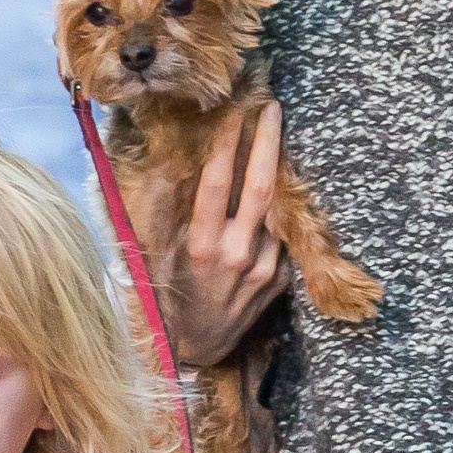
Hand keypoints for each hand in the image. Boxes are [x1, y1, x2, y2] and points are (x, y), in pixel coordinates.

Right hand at [148, 102, 287, 368]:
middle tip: (273, 108)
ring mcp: (265, 269)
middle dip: (268, 143)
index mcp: (203, 245)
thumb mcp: (170, 252)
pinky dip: (279, 211)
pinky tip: (278, 188)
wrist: (200, 345)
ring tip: (277, 138)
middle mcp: (237, 255)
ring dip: (279, 171)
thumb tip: (200, 161)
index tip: (235, 111)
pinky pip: (282, 236)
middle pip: (261, 188)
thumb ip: (186, 213)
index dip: (229, 143)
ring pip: (277, 209)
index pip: (220, 183)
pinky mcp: (281, 280)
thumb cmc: (176, 292)